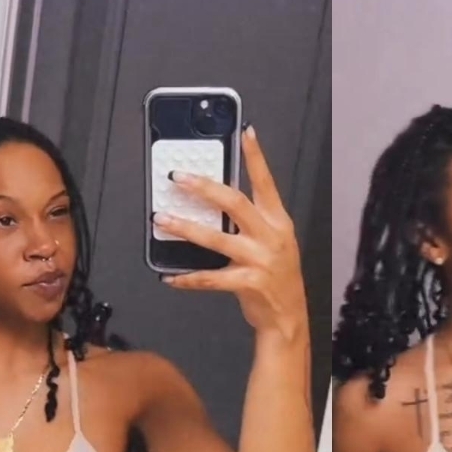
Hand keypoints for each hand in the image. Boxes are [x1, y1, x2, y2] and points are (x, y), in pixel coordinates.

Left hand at [153, 125, 307, 339]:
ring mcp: (260, 260)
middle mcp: (270, 237)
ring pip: (216, 239)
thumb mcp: (274, 243)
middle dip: (204, 187)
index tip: (245, 132)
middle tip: (179, 177)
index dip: (256, 158)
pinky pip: (211, 278)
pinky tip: (171, 277)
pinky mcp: (248, 283)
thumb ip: (253, 222)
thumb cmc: (277, 278)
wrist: (288, 318)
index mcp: (278, 222)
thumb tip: (217, 201)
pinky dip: (188, 278)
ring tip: (162, 219)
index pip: (266, 183)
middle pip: (234, 203)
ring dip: (185, 227)